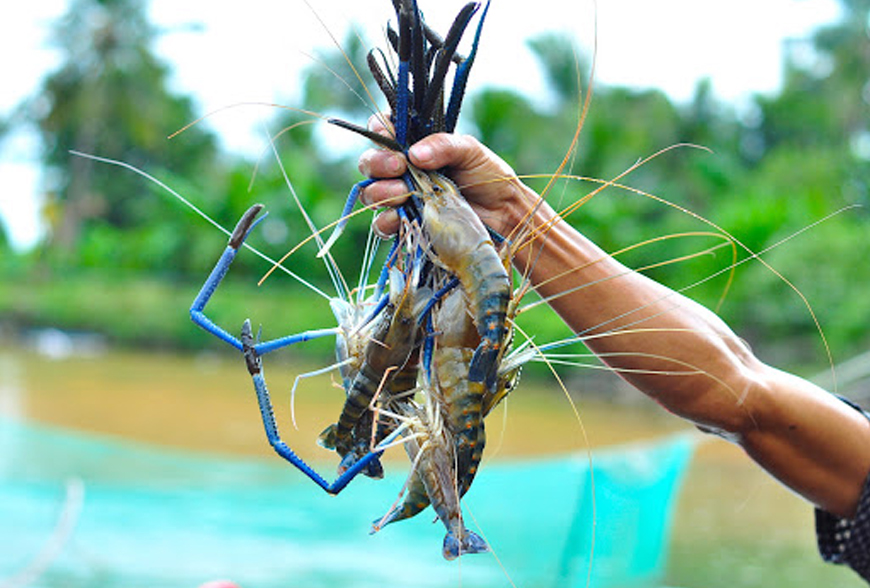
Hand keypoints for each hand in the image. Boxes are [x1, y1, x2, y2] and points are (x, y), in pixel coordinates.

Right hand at [356, 116, 535, 237]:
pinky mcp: (407, 224)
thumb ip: (443, 145)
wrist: (504, 214)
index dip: (379, 131)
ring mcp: (402, 198)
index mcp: (415, 145)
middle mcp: (403, 170)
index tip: (390, 137)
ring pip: (371, 193)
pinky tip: (399, 216)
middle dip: (378, 163)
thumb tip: (415, 154)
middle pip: (370, 163)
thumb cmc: (488, 176)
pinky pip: (382, 224)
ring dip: (380, 191)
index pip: (383, 131)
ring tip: (401, 193)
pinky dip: (386, 220)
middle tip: (399, 167)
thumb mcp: (470, 150)